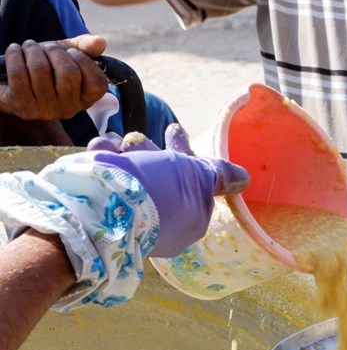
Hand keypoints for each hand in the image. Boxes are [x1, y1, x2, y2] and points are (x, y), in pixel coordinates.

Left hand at [0, 36, 108, 119]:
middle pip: (68, 73)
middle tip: (46, 47)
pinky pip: (18, 72)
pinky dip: (15, 54)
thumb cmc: (48, 67)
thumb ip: (86, 48)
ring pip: (40, 69)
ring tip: (29, 47)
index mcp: (86, 100)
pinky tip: (15, 50)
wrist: (16, 85)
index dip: (83, 60)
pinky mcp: (22, 106)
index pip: (97, 83)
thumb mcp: (68, 56)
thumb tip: (101, 41)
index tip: (71, 52)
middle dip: (55, 50)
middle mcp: (69, 109)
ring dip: (32, 49)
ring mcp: (46, 110)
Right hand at [69, 124, 249, 256]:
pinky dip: (104, 161)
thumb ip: (217, 174)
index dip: (185, 153)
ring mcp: (132, 217)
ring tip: (113, 143)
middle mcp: (162, 220)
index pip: (195, 181)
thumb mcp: (195, 176)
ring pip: (133, 174)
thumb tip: (244, 178)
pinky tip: (99, 149)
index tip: (174, 129)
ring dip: (125, 152)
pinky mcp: (102, 210)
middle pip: (162, 175)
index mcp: (190, 218)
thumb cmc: (157, 191)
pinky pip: (107, 181)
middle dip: (151, 150)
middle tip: (136, 137)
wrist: (98, 209)